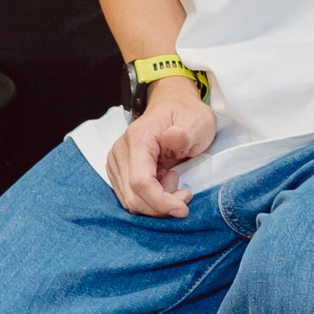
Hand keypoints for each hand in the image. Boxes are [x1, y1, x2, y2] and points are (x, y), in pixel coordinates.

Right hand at [105, 77, 215, 216]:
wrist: (173, 106)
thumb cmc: (186, 114)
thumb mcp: (197, 121)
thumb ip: (186, 133)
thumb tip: (172, 137)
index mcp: (138, 138)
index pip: (140, 182)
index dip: (160, 201)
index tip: (183, 208)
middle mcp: (120, 152)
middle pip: (133, 196)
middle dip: (161, 205)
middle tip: (185, 194)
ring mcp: (117, 163)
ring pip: (130, 201)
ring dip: (157, 202)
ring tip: (175, 180)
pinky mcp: (119, 172)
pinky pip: (131, 197)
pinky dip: (151, 199)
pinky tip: (165, 183)